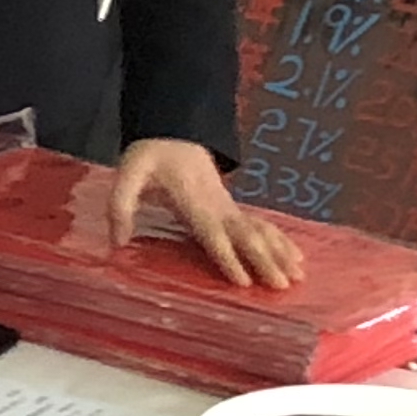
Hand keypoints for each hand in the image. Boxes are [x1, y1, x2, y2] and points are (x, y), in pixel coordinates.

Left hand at [107, 138, 307, 289]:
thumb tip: (118, 242)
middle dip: (265, 261)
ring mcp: (228, 206)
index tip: (242, 281)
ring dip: (280, 253)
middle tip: (282, 286)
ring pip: (260, 231)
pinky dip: (280, 241)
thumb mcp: (128, 174)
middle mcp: (217, 207)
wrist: (174, 129)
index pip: (213, 234)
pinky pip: (261, 225)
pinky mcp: (231, 207)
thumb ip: (121, 206)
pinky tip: (296, 257)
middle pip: (245, 236)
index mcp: (193, 202)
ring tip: (298, 276)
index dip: (227, 257)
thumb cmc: (151, 155)